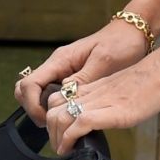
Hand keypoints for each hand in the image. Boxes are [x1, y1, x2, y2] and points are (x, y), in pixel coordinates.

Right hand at [14, 21, 151, 123]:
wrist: (133, 34)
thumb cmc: (121, 44)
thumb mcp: (103, 62)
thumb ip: (83, 79)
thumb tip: (64, 95)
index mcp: (60, 60)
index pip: (29, 84)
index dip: (32, 105)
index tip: (46, 120)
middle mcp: (57, 66)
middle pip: (27, 90)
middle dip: (34, 110)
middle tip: (52, 125)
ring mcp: (63, 72)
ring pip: (39, 94)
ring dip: (44, 110)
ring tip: (62, 124)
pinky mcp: (72, 78)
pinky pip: (55, 95)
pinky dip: (57, 107)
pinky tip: (71, 116)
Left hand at [44, 41, 159, 155]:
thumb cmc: (158, 78)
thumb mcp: (128, 89)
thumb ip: (114, 99)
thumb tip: (112, 114)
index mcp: (96, 86)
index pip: (59, 98)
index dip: (53, 117)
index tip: (60, 134)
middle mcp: (93, 93)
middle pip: (53, 108)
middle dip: (51, 131)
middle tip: (59, 147)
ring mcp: (101, 101)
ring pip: (59, 116)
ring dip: (56, 138)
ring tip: (63, 151)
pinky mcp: (112, 111)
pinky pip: (78, 123)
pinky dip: (68, 140)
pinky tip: (70, 150)